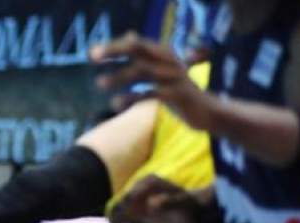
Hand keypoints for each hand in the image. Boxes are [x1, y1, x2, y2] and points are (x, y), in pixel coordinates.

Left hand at [91, 31, 218, 130]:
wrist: (207, 111)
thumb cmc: (178, 91)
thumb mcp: (162, 70)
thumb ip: (145, 56)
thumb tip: (129, 34)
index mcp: (163, 54)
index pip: (136, 43)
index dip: (114, 46)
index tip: (92, 53)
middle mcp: (168, 61)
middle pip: (139, 49)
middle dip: (115, 50)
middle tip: (93, 57)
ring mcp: (174, 77)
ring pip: (142, 71)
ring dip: (118, 76)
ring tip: (99, 83)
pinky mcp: (177, 95)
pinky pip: (150, 94)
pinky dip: (131, 98)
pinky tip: (116, 104)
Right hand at [108, 175, 212, 222]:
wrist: (195, 211)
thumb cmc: (191, 205)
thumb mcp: (183, 203)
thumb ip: (168, 202)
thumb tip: (151, 204)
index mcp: (147, 183)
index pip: (128, 196)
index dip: (122, 210)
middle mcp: (138, 191)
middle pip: (119, 206)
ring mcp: (137, 204)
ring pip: (119, 216)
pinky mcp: (137, 216)